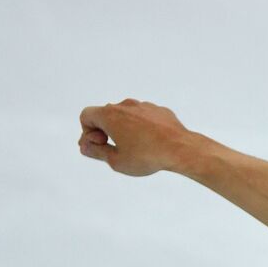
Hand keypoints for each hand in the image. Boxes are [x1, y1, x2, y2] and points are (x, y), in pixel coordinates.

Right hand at [78, 99, 192, 176]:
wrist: (181, 149)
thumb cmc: (147, 156)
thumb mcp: (116, 161)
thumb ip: (97, 152)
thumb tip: (86, 147)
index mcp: (110, 115)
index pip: (86, 116)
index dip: (87, 133)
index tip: (100, 146)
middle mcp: (125, 105)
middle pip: (106, 114)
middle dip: (104, 130)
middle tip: (113, 148)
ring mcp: (144, 106)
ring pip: (126, 115)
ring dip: (124, 129)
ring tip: (134, 147)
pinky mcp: (160, 111)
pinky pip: (144, 117)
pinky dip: (142, 128)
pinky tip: (150, 143)